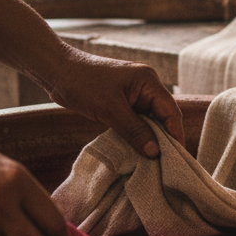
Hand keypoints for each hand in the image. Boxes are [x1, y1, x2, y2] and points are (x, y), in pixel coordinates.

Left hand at [42, 48, 184, 158]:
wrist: (57, 72)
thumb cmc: (84, 84)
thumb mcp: (111, 109)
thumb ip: (134, 130)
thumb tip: (155, 152)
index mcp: (149, 82)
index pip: (170, 111)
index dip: (175, 134)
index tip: (177, 157)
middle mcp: (145, 86)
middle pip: (162, 116)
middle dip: (165, 138)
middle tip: (166, 163)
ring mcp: (133, 94)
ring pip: (149, 120)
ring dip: (150, 137)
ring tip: (153, 161)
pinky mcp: (122, 101)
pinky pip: (136, 120)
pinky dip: (137, 134)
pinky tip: (137, 149)